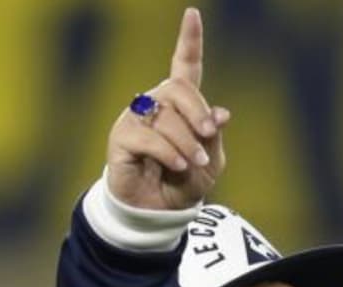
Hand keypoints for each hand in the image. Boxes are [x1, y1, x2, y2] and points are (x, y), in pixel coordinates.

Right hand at [105, 8, 228, 210]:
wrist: (161, 211)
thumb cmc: (186, 182)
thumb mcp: (211, 160)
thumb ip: (214, 136)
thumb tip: (220, 113)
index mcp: (181, 104)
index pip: (185, 66)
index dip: (189, 40)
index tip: (193, 14)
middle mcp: (156, 104)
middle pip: (178, 89)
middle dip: (198, 112)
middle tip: (208, 134)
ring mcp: (136, 118)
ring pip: (166, 116)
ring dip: (186, 142)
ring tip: (192, 163)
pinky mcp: (122, 136)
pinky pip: (149, 136)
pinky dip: (169, 153)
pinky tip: (177, 165)